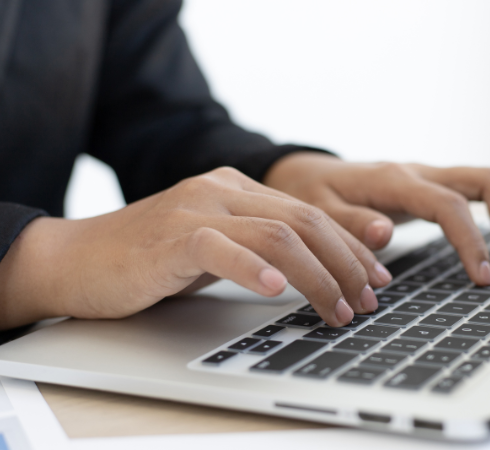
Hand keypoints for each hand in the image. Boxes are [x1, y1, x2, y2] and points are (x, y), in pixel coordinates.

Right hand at [0, 168, 392, 329]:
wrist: (80, 258)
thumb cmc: (152, 257)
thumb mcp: (217, 245)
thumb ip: (259, 246)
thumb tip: (313, 273)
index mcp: (239, 189)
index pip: (312, 213)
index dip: (352, 246)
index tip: (377, 276)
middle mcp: (223, 190)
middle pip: (306, 221)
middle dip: (347, 264)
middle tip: (369, 300)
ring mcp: (198, 208)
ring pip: (278, 233)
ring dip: (318, 276)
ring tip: (339, 309)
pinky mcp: (172, 236)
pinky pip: (222, 247)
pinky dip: (254, 268)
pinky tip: (277, 290)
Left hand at [264, 152, 489, 284]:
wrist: (307, 172)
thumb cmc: (312, 194)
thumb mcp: (318, 212)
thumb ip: (349, 224)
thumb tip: (384, 234)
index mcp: (393, 181)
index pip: (448, 205)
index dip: (472, 240)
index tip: (482, 276)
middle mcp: (418, 172)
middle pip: (485, 179)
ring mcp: (428, 176)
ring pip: (488, 179)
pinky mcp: (431, 185)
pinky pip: (479, 186)